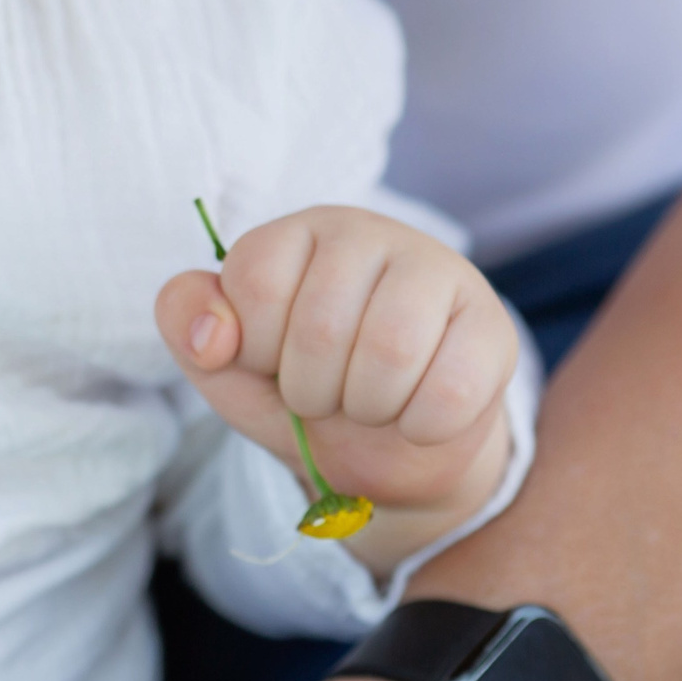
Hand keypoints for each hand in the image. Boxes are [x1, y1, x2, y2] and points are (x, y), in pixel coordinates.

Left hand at [155, 206, 516, 569]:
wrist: (388, 449)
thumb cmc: (303, 389)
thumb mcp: (228, 366)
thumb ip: (190, 328)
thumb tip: (214, 336)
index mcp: (298, 231)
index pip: (255, 280)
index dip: (256, 346)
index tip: (272, 361)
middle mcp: (368, 232)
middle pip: (321, 325)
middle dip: (311, 389)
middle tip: (324, 394)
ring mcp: (438, 270)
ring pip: (391, 350)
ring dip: (366, 408)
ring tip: (368, 403)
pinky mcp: (492, 324)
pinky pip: (452, 390)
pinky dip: (421, 426)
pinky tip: (417, 417)